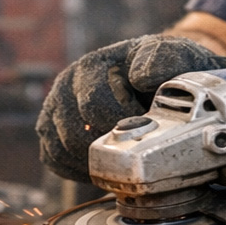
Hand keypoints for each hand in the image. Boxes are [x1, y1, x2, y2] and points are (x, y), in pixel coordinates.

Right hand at [36, 34, 225, 180]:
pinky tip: (106, 163)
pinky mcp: (52, 134)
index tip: (148, 120)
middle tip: (138, 141)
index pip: (94, 102)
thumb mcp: (173, 55)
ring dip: (94, 159)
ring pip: (62, 149)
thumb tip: (139, 78)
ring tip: (125, 153)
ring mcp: (56, 110)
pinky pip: (56, 161)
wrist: (160, 81)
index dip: (123, 119)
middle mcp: (67, 86)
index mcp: (92, 65)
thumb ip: (162, 59)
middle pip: (75, 131)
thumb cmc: (164, 70)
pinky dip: (79, 170)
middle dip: (110, 142)